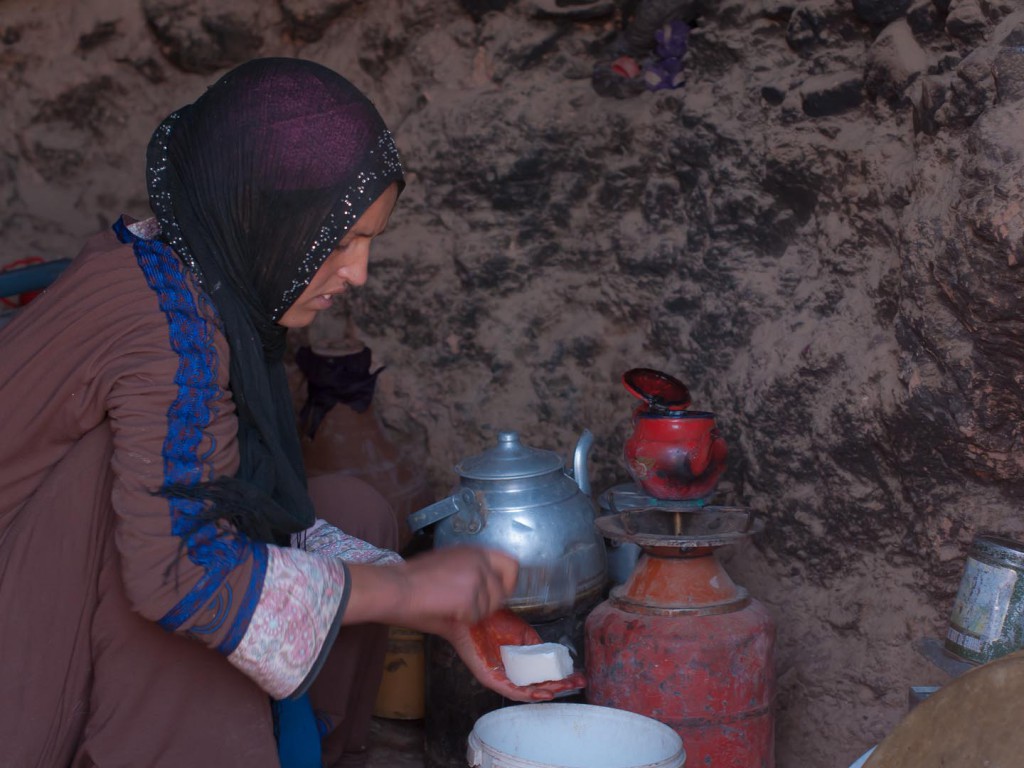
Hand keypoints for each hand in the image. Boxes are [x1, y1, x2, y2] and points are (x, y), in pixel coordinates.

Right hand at [401, 546, 518, 623]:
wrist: (395, 588)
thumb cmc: (412, 580)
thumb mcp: (447, 566)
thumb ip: (470, 573)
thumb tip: (483, 589)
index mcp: (474, 550)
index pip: (510, 563)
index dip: (508, 582)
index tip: (498, 593)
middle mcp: (479, 560)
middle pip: (503, 589)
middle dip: (491, 603)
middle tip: (471, 608)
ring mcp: (476, 577)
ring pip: (489, 607)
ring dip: (473, 613)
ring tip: (449, 607)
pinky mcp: (469, 597)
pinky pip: (475, 617)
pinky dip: (462, 621)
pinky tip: (445, 611)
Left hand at [439, 609, 586, 701]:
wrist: (473, 612)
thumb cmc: (492, 620)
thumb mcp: (523, 632)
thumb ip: (536, 645)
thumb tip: (552, 654)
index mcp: (518, 663)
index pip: (542, 674)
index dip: (561, 677)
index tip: (578, 676)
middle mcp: (510, 673)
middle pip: (537, 686)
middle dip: (559, 686)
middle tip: (576, 684)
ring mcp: (500, 677)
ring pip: (526, 692)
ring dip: (545, 692)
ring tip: (561, 690)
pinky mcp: (490, 678)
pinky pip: (510, 690)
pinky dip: (527, 694)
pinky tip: (541, 693)